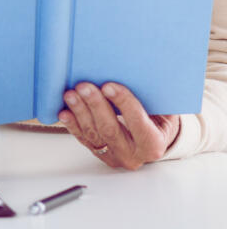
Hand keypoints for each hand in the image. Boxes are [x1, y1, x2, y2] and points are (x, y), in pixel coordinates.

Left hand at [58, 81, 179, 169]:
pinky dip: (72, 124)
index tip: (109, 86)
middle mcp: (133, 155)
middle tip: (84, 86)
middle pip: (110, 130)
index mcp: (154, 145)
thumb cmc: (158, 119)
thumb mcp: (163, 110)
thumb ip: (153, 98)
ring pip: (93, 134)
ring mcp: (113, 156)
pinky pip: (83, 138)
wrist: (152, 138)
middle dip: (96, 106)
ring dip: (80, 112)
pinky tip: (64, 112)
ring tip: (70, 94)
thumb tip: (138, 72)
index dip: (124, 104)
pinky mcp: (98, 153)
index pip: (139, 125)